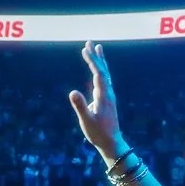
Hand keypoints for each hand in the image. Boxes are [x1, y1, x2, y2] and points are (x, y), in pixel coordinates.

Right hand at [67, 41, 127, 162]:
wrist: (112, 142)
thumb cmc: (98, 133)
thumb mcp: (87, 121)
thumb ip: (80, 106)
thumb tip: (72, 92)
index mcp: (104, 96)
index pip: (98, 74)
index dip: (92, 61)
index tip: (85, 49)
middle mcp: (108, 93)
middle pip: (103, 70)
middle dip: (96, 56)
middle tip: (89, 42)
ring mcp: (109, 96)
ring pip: (105, 74)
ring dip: (101, 61)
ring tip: (98, 48)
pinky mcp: (107, 100)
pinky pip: (104, 80)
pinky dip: (101, 71)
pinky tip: (98, 70)